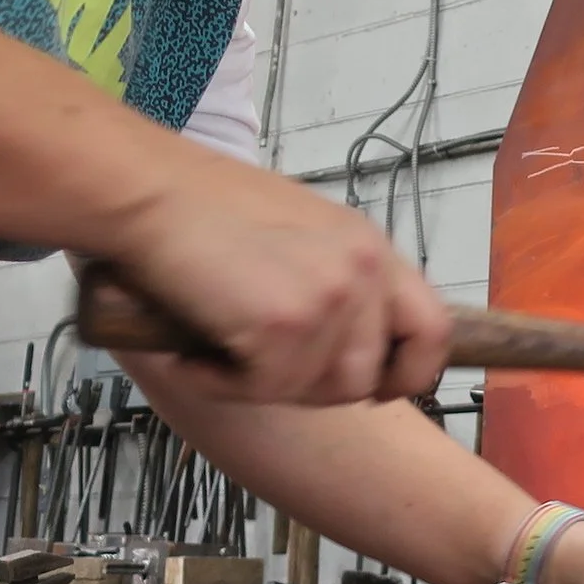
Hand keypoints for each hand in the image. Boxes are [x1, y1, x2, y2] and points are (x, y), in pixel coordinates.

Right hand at [104, 148, 448, 406]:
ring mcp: (331, 297)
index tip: (372, 389)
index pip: (433, 330)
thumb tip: (350, 352)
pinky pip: (264, 391)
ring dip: (262, 385)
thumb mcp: (302, 235)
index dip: (407, 373)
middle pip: (367, 378)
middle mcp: (364, 270)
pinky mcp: (286, 324)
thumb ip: (337, 282)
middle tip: (257, 363)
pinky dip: (218, 382)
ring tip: (219, 345)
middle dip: (311, 388)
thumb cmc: (204, 209)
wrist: (151, 191)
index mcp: (372, 248)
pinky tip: (192, 349)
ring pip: (318, 392)